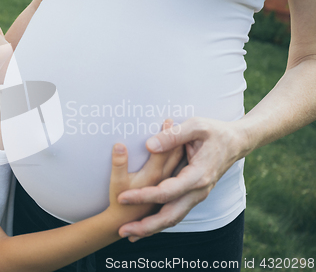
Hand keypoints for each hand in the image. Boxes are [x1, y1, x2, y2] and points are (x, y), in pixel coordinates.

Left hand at [117, 117, 248, 240]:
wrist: (237, 143)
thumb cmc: (215, 132)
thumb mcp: (196, 126)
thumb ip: (173, 135)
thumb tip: (149, 145)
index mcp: (198, 175)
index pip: (166, 192)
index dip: (143, 196)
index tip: (122, 198)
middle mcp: (199, 191)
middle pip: (170, 215)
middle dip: (146, 226)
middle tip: (122, 231)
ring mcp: (197, 195)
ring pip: (174, 218)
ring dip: (151, 228)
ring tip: (129, 235)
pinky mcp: (193, 195)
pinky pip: (176, 212)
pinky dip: (160, 222)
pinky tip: (145, 226)